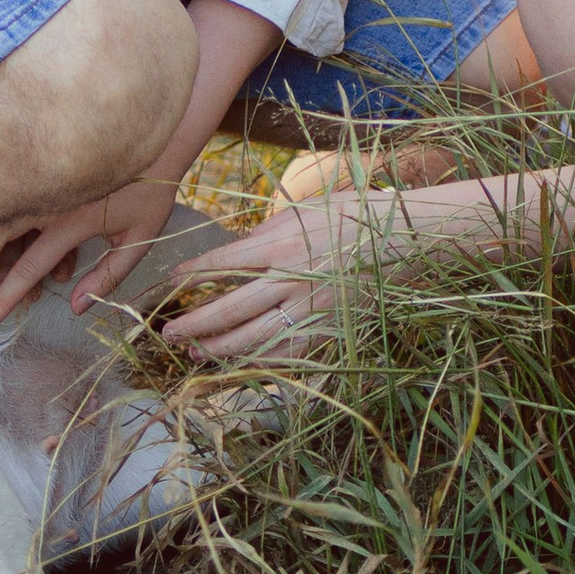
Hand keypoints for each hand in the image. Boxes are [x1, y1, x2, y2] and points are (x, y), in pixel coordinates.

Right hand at [0, 172, 186, 329]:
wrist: (156, 137)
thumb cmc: (151, 192)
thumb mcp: (139, 239)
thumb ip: (107, 276)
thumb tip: (77, 307)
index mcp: (72, 220)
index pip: (30, 266)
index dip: (6, 295)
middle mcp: (49, 200)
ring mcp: (40, 180)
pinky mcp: (38, 166)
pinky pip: (1, 194)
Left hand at [154, 189, 398, 360]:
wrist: (406, 239)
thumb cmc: (355, 215)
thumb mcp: (305, 209)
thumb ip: (266, 232)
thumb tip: (236, 249)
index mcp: (282, 245)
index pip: (221, 264)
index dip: (191, 275)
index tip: (169, 282)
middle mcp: (292, 280)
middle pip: (229, 310)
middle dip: (194, 323)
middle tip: (168, 333)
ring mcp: (311, 310)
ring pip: (255, 340)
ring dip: (219, 349)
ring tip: (196, 352)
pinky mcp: (329, 329)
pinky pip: (288, 354)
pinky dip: (260, 362)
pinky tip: (241, 364)